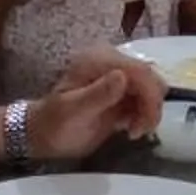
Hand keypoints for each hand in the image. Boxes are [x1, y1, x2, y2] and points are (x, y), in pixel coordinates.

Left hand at [25, 71, 151, 164]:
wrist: (43, 134)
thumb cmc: (54, 124)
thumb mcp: (73, 111)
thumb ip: (98, 94)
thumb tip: (123, 76)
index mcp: (99, 60)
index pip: (140, 71)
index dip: (150, 96)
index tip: (145, 124)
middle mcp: (112, 62)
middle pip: (150, 79)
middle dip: (151, 106)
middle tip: (137, 132)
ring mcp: (118, 77)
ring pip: (152, 90)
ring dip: (149, 113)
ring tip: (132, 132)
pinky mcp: (122, 92)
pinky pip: (145, 100)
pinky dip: (144, 115)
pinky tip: (129, 128)